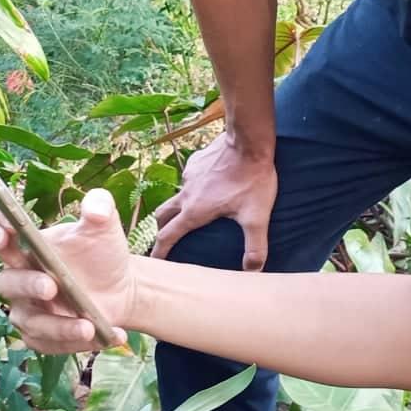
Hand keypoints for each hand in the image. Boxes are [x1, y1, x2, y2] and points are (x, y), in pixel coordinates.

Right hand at [0, 189, 134, 353]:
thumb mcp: (103, 227)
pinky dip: (75, 341)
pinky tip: (103, 335)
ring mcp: (29, 310)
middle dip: (25, 284)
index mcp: (23, 245)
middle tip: (50, 286)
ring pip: (29, 321)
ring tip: (87, 324)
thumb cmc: (101, 253)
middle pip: (4, 282)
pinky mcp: (43, 336)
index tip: (4, 230)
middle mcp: (19, 278)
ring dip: (57, 325)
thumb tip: (97, 206)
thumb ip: (100, 208)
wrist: (122, 288)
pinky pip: (49, 343)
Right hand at [152, 129, 276, 268]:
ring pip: (176, 196)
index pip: (167, 237)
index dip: (159, 252)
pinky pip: (188, 179)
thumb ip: (255, 246)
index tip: (154, 263)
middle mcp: (186, 194)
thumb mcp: (257, 217)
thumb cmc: (252, 179)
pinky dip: (192, 188)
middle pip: (162, 216)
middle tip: (166, 240)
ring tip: (192, 214)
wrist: (249, 141)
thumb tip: (254, 270)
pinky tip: (208, 188)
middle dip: (161, 230)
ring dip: (177, 208)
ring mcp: (189, 176)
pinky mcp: (196, 162)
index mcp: (194, 211)